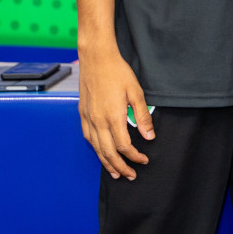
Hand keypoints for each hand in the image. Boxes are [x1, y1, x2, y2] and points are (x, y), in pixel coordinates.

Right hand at [77, 47, 152, 178]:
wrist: (96, 58)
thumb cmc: (118, 72)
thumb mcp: (136, 92)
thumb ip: (142, 116)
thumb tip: (149, 136)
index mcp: (113, 117)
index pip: (124, 146)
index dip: (134, 157)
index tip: (144, 160)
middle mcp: (98, 121)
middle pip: (108, 153)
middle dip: (120, 167)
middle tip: (131, 175)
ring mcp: (88, 118)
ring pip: (96, 148)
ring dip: (106, 163)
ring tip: (115, 173)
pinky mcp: (82, 114)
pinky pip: (88, 137)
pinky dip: (95, 149)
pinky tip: (101, 153)